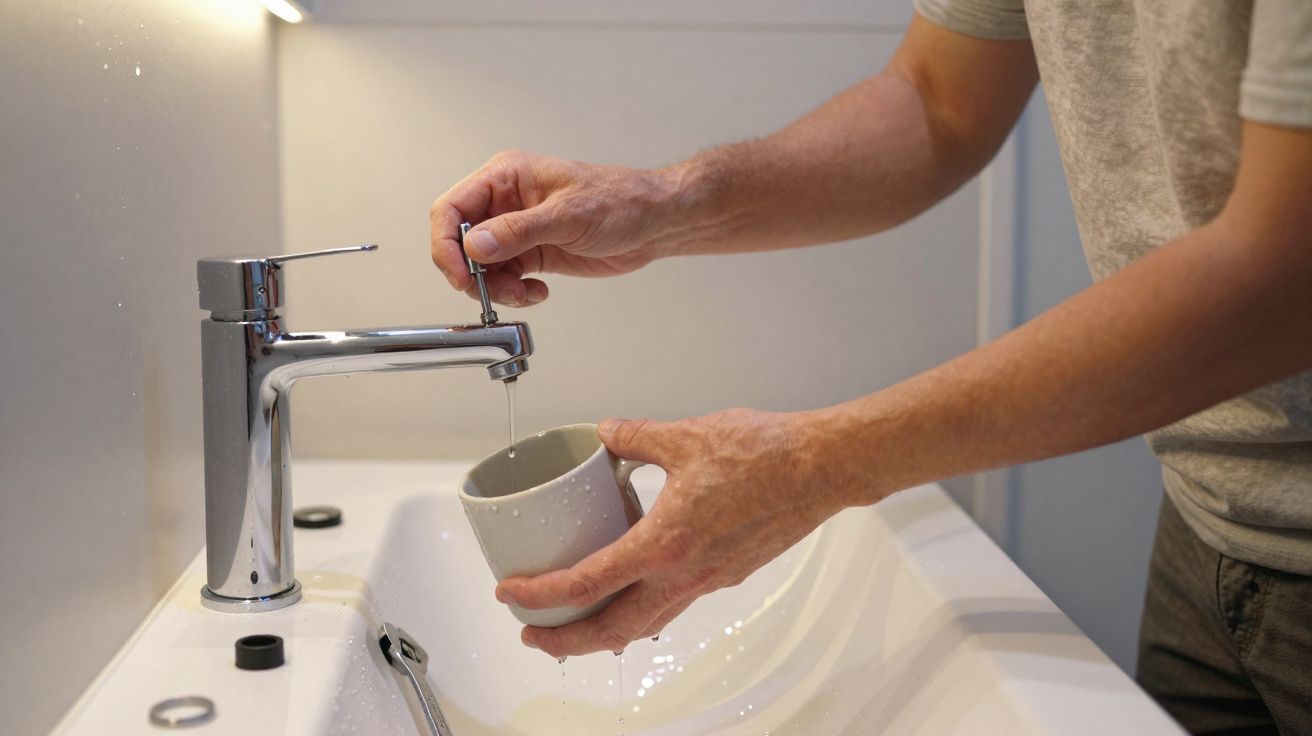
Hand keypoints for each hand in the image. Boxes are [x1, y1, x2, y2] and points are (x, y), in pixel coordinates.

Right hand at [429, 150, 680, 306]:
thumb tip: (473, 245)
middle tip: (492, 292)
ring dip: (495, 288)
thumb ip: (518, 231)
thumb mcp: (568, 215)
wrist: (652, 222)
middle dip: (472, 273)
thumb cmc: (619, 201)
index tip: (460, 275)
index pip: (452, 208)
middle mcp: (504, 202)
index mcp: (506, 176)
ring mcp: (516, 229)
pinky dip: (514, 292)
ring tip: (524, 294)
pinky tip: (538, 291)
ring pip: (480, 266)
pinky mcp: (530, 252)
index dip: (446, 244)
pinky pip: (504, 278)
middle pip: (459, 241)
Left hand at [493, 410, 848, 656]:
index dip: (539, 595)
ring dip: (604, 632)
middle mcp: (684, 574)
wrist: (821, 469)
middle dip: (565, 641)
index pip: (585, 584)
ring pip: (645, 624)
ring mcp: (707, 580)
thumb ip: (636, 436)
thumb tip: (607, 434)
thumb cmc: (767, 456)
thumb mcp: (685, 436)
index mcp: (664, 544)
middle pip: (611, 629)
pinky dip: (643, 608)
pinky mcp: (726, 573)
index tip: (512, 594)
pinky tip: (636, 584)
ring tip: (577, 622)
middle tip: (534, 636)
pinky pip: (674, 604)